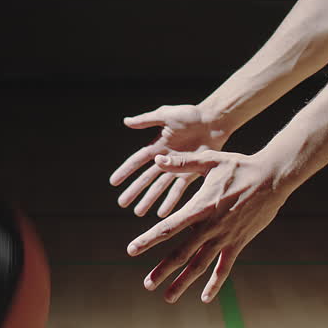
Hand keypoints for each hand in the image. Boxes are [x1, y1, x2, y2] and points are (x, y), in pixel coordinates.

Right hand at [110, 104, 229, 216]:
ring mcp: (177, 168)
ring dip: (149, 199)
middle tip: (122, 204)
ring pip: (159, 187)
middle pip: (146, 178)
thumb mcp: (166, 115)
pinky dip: (171, 201)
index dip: (125, 171)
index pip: (137, 161)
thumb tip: (126, 121)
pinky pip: (178, 190)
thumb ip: (147, 120)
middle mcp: (165, 159)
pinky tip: (163, 213)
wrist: (213, 121)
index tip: (113, 182)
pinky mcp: (191, 173)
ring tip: (139, 213)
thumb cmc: (190, 115)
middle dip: (134, 191)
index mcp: (157, 146)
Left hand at [126, 150, 290, 303]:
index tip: (132, 250)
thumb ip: (183, 163)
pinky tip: (205, 298)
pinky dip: (215, 283)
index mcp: (201, 206)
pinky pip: (225, 267)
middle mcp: (211, 225)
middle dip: (163, 270)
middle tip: (147, 284)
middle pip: (182, 252)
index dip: (149, 239)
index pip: (169, 227)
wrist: (272, 178)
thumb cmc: (239, 166)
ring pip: (201, 264)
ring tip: (168, 297)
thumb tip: (157, 159)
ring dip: (183, 281)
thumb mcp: (210, 160)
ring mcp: (226, 237)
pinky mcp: (239, 242)